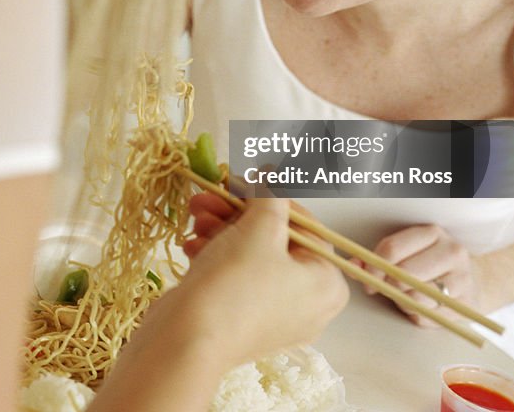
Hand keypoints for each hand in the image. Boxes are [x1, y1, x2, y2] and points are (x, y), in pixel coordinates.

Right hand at [176, 192, 347, 362]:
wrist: (187, 341)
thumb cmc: (236, 283)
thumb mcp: (259, 228)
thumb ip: (270, 195)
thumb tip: (271, 172)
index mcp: (327, 283)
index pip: (305, 225)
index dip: (270, 198)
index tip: (241, 182)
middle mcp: (308, 304)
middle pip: (275, 239)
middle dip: (236, 213)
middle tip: (210, 196)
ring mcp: (274, 316)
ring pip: (250, 255)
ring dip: (220, 229)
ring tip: (195, 217)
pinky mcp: (243, 322)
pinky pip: (235, 277)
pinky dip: (214, 256)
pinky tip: (192, 245)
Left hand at [360, 224, 483, 326]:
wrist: (470, 280)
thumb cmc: (428, 265)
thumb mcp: (406, 253)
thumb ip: (376, 259)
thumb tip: (352, 266)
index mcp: (432, 234)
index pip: (392, 249)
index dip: (373, 266)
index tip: (368, 277)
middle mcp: (451, 252)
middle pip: (404, 273)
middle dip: (388, 285)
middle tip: (384, 289)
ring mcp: (462, 279)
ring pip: (417, 297)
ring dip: (403, 301)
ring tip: (405, 295)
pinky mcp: (466, 304)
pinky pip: (428, 315)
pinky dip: (416, 314)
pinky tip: (419, 306)